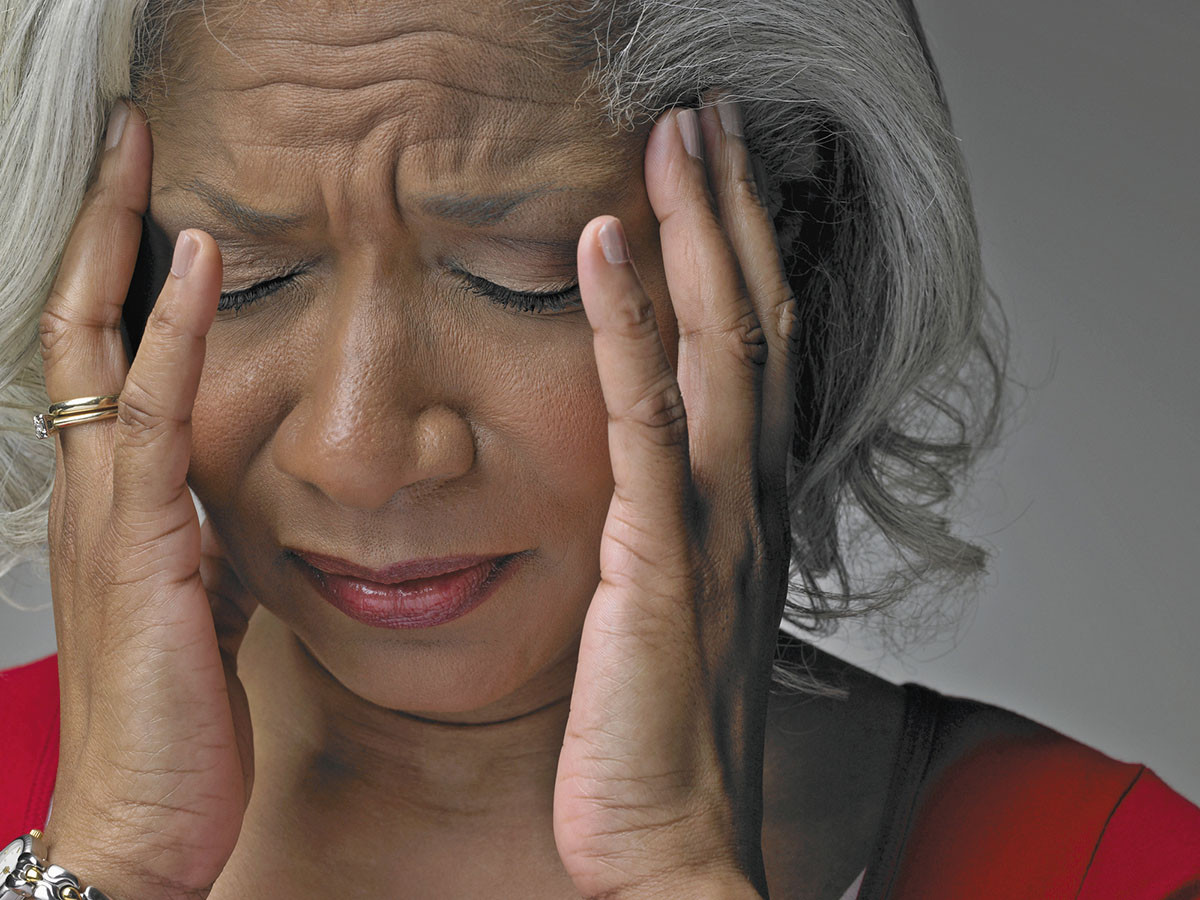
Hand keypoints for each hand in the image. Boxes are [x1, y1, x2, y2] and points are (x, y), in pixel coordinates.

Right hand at [38, 101, 255, 899]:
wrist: (144, 814)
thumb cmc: (173, 712)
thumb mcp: (204, 598)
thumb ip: (213, 533)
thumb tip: (245, 497)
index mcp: (115, 497)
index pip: (105, 354)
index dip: (121, 271)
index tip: (155, 200)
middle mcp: (93, 486)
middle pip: (78, 321)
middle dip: (100, 224)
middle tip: (129, 139)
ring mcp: (108, 507)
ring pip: (97, 342)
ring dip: (120, 243)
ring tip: (142, 154)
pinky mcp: (141, 539)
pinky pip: (156, 409)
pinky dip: (177, 329)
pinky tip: (200, 261)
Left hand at [553, 100, 796, 899]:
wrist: (672, 842)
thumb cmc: (666, 735)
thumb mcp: (675, 614)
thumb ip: (670, 536)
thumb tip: (645, 486)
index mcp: (747, 512)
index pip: (759, 356)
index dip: (746, 261)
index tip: (720, 183)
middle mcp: (747, 502)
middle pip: (755, 327)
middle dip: (731, 217)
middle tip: (706, 122)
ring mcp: (710, 526)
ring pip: (719, 350)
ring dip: (698, 237)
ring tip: (675, 141)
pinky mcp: (655, 557)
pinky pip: (642, 418)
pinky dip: (627, 324)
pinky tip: (605, 245)